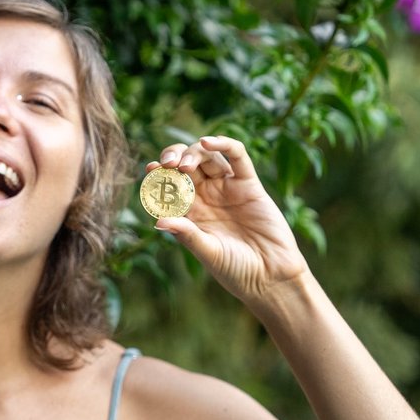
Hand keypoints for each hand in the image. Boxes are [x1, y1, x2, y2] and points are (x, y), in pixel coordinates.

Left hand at [148, 136, 309, 303]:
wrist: (270, 277)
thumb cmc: (236, 270)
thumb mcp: (207, 252)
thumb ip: (186, 234)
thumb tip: (158, 221)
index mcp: (190, 212)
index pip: (169, 186)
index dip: (159, 176)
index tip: (149, 170)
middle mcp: (207, 196)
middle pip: (186, 165)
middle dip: (173, 158)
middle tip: (166, 164)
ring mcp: (228, 188)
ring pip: (208, 157)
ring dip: (193, 153)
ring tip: (185, 165)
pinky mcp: (250, 184)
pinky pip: (237, 157)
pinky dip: (224, 144)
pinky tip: (208, 142)